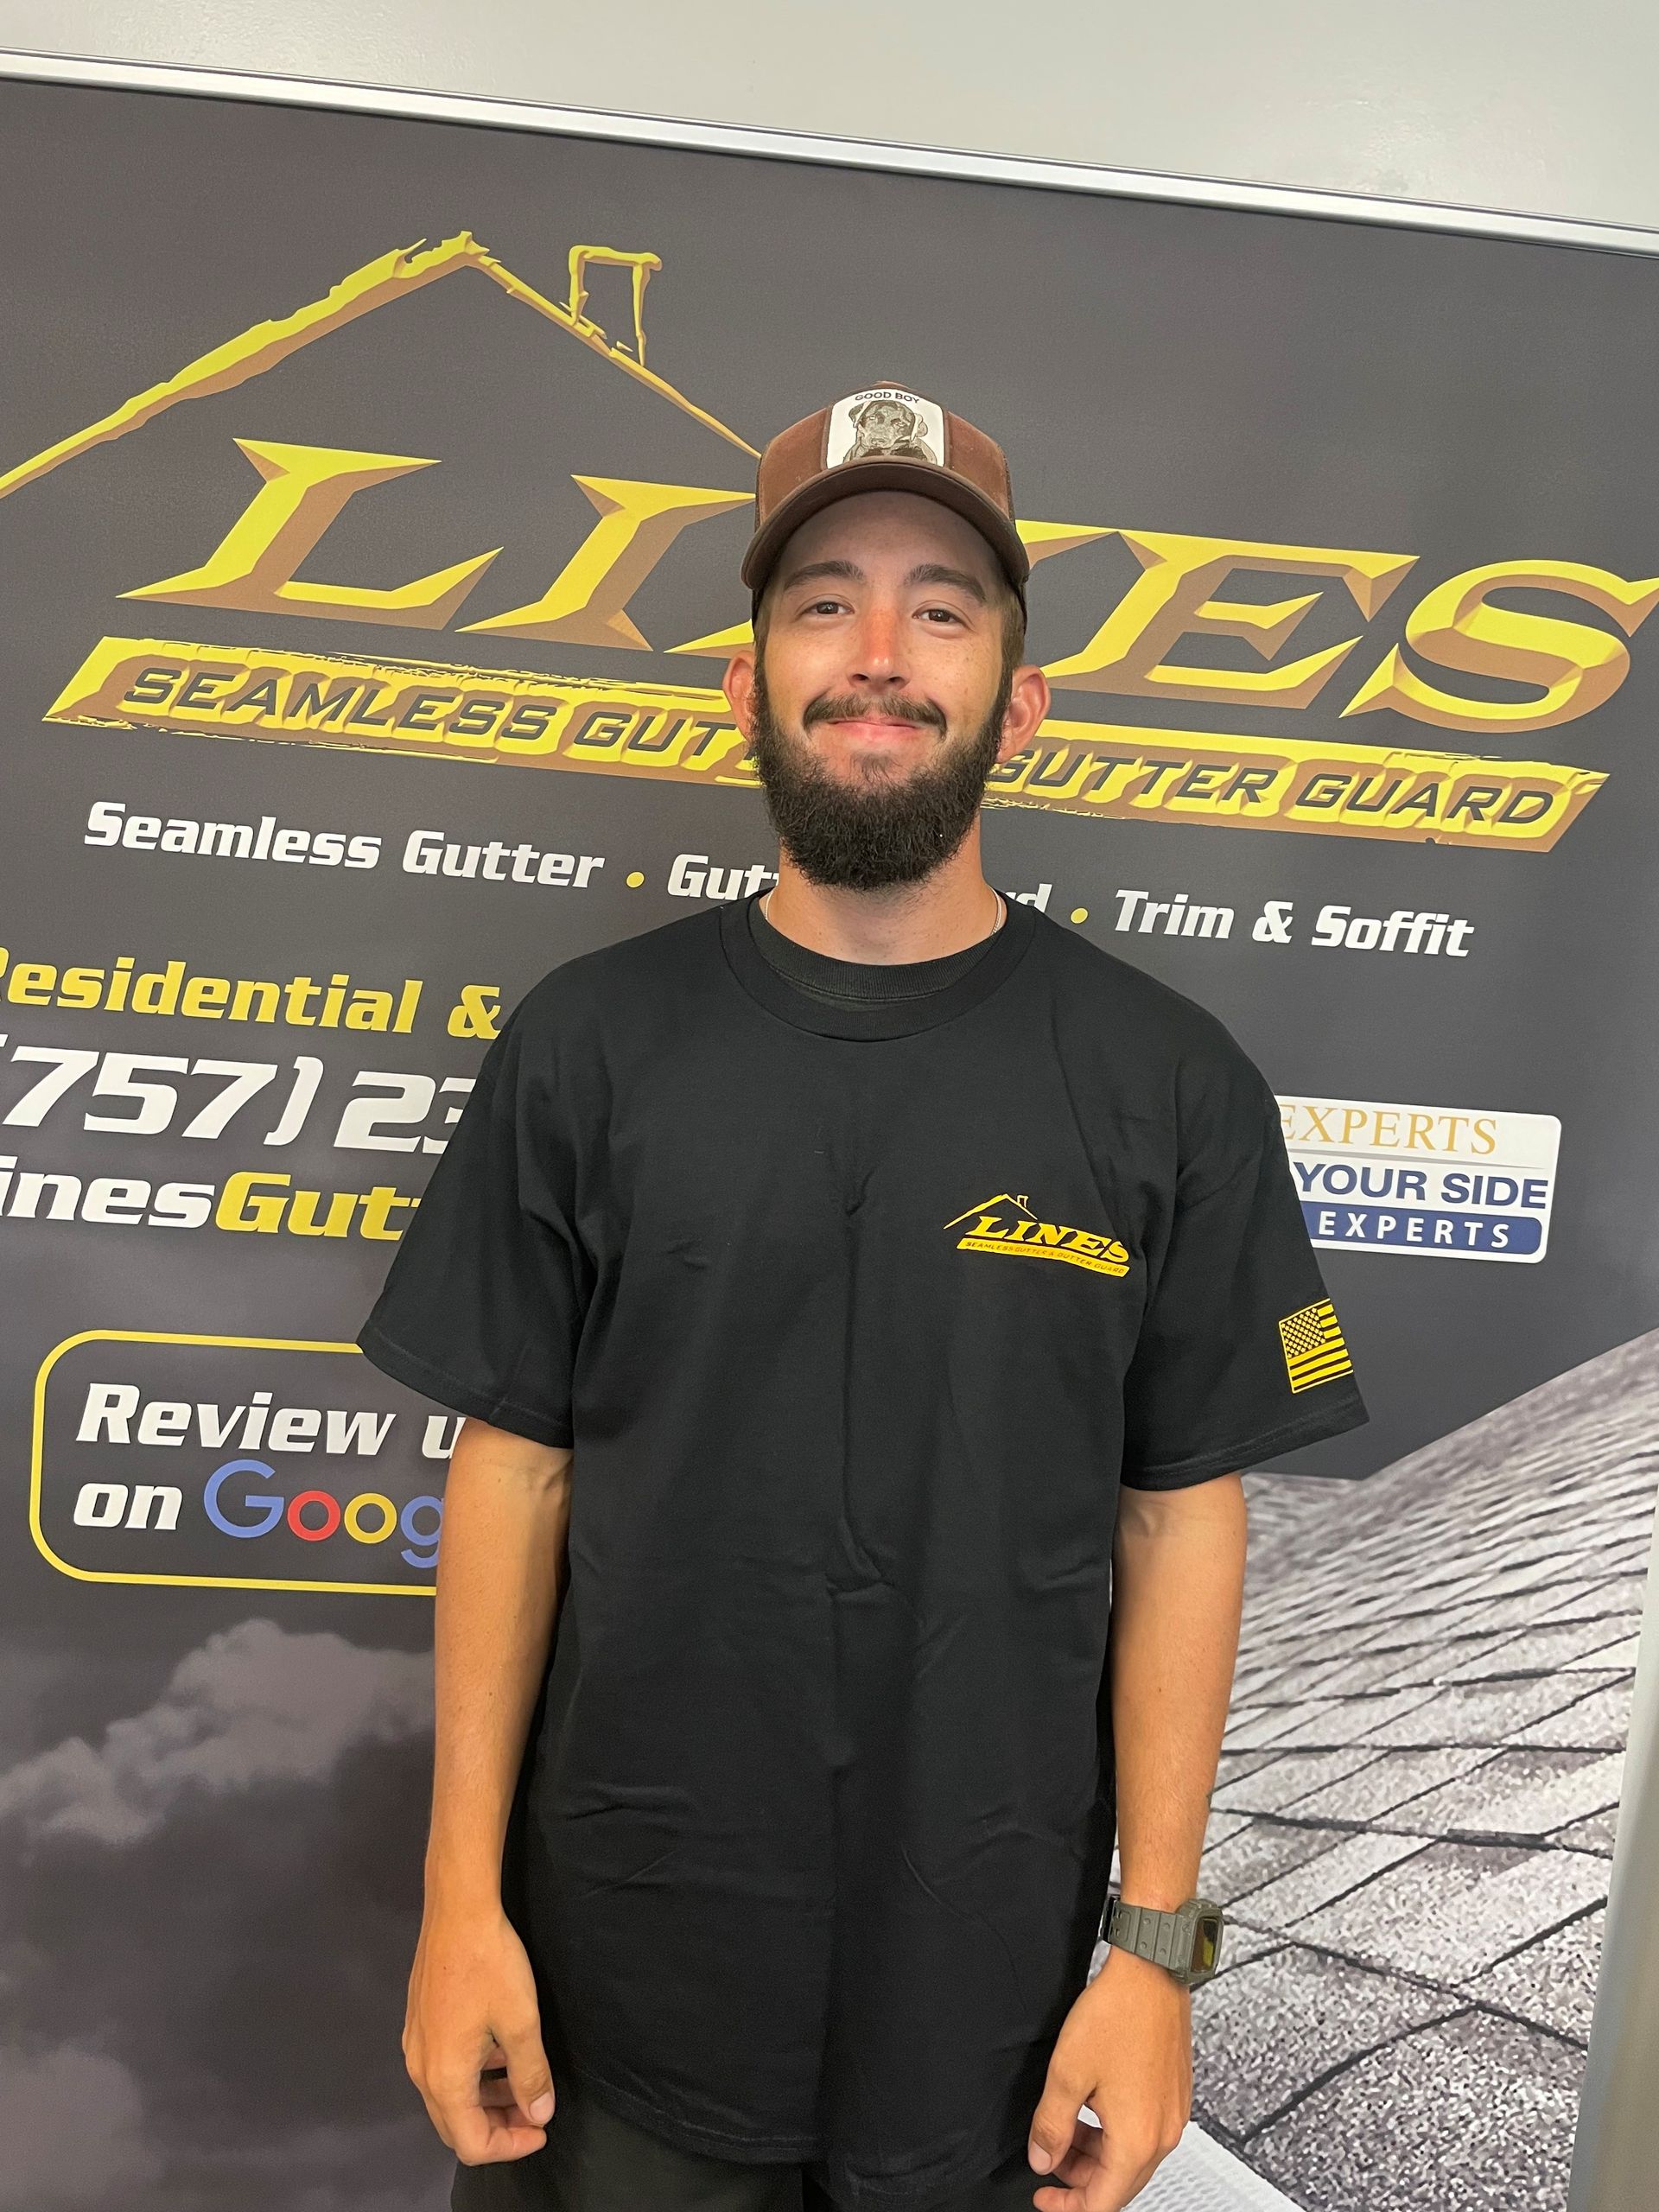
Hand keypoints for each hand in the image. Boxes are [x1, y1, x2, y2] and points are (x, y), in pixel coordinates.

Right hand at [403, 1899, 556, 2163]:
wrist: (457, 1910)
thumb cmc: (491, 1966)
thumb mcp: (521, 2022)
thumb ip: (530, 2074)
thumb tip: (540, 2114)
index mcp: (444, 2078)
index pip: (471, 2143)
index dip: (510, 2146)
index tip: (542, 2130)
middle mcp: (421, 2070)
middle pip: (455, 2125)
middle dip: (497, 2128)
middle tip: (534, 2112)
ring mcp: (416, 2045)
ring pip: (448, 2097)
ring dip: (485, 2101)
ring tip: (523, 2083)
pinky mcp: (419, 2023)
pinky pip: (443, 2068)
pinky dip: (472, 2075)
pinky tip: (499, 2051)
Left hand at [1025, 1946, 1191, 2208]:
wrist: (1151, 1971)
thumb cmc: (1117, 2013)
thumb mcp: (1067, 2073)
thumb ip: (1051, 2125)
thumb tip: (1043, 2158)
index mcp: (1137, 2139)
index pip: (1102, 2202)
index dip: (1068, 2207)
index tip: (1044, 2197)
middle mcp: (1163, 2134)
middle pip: (1119, 2184)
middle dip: (1081, 2180)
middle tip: (1050, 2159)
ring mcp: (1173, 2114)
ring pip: (1132, 2157)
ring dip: (1097, 2154)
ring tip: (1066, 2128)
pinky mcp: (1175, 2094)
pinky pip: (1144, 2132)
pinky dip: (1116, 2133)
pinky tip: (1093, 2107)